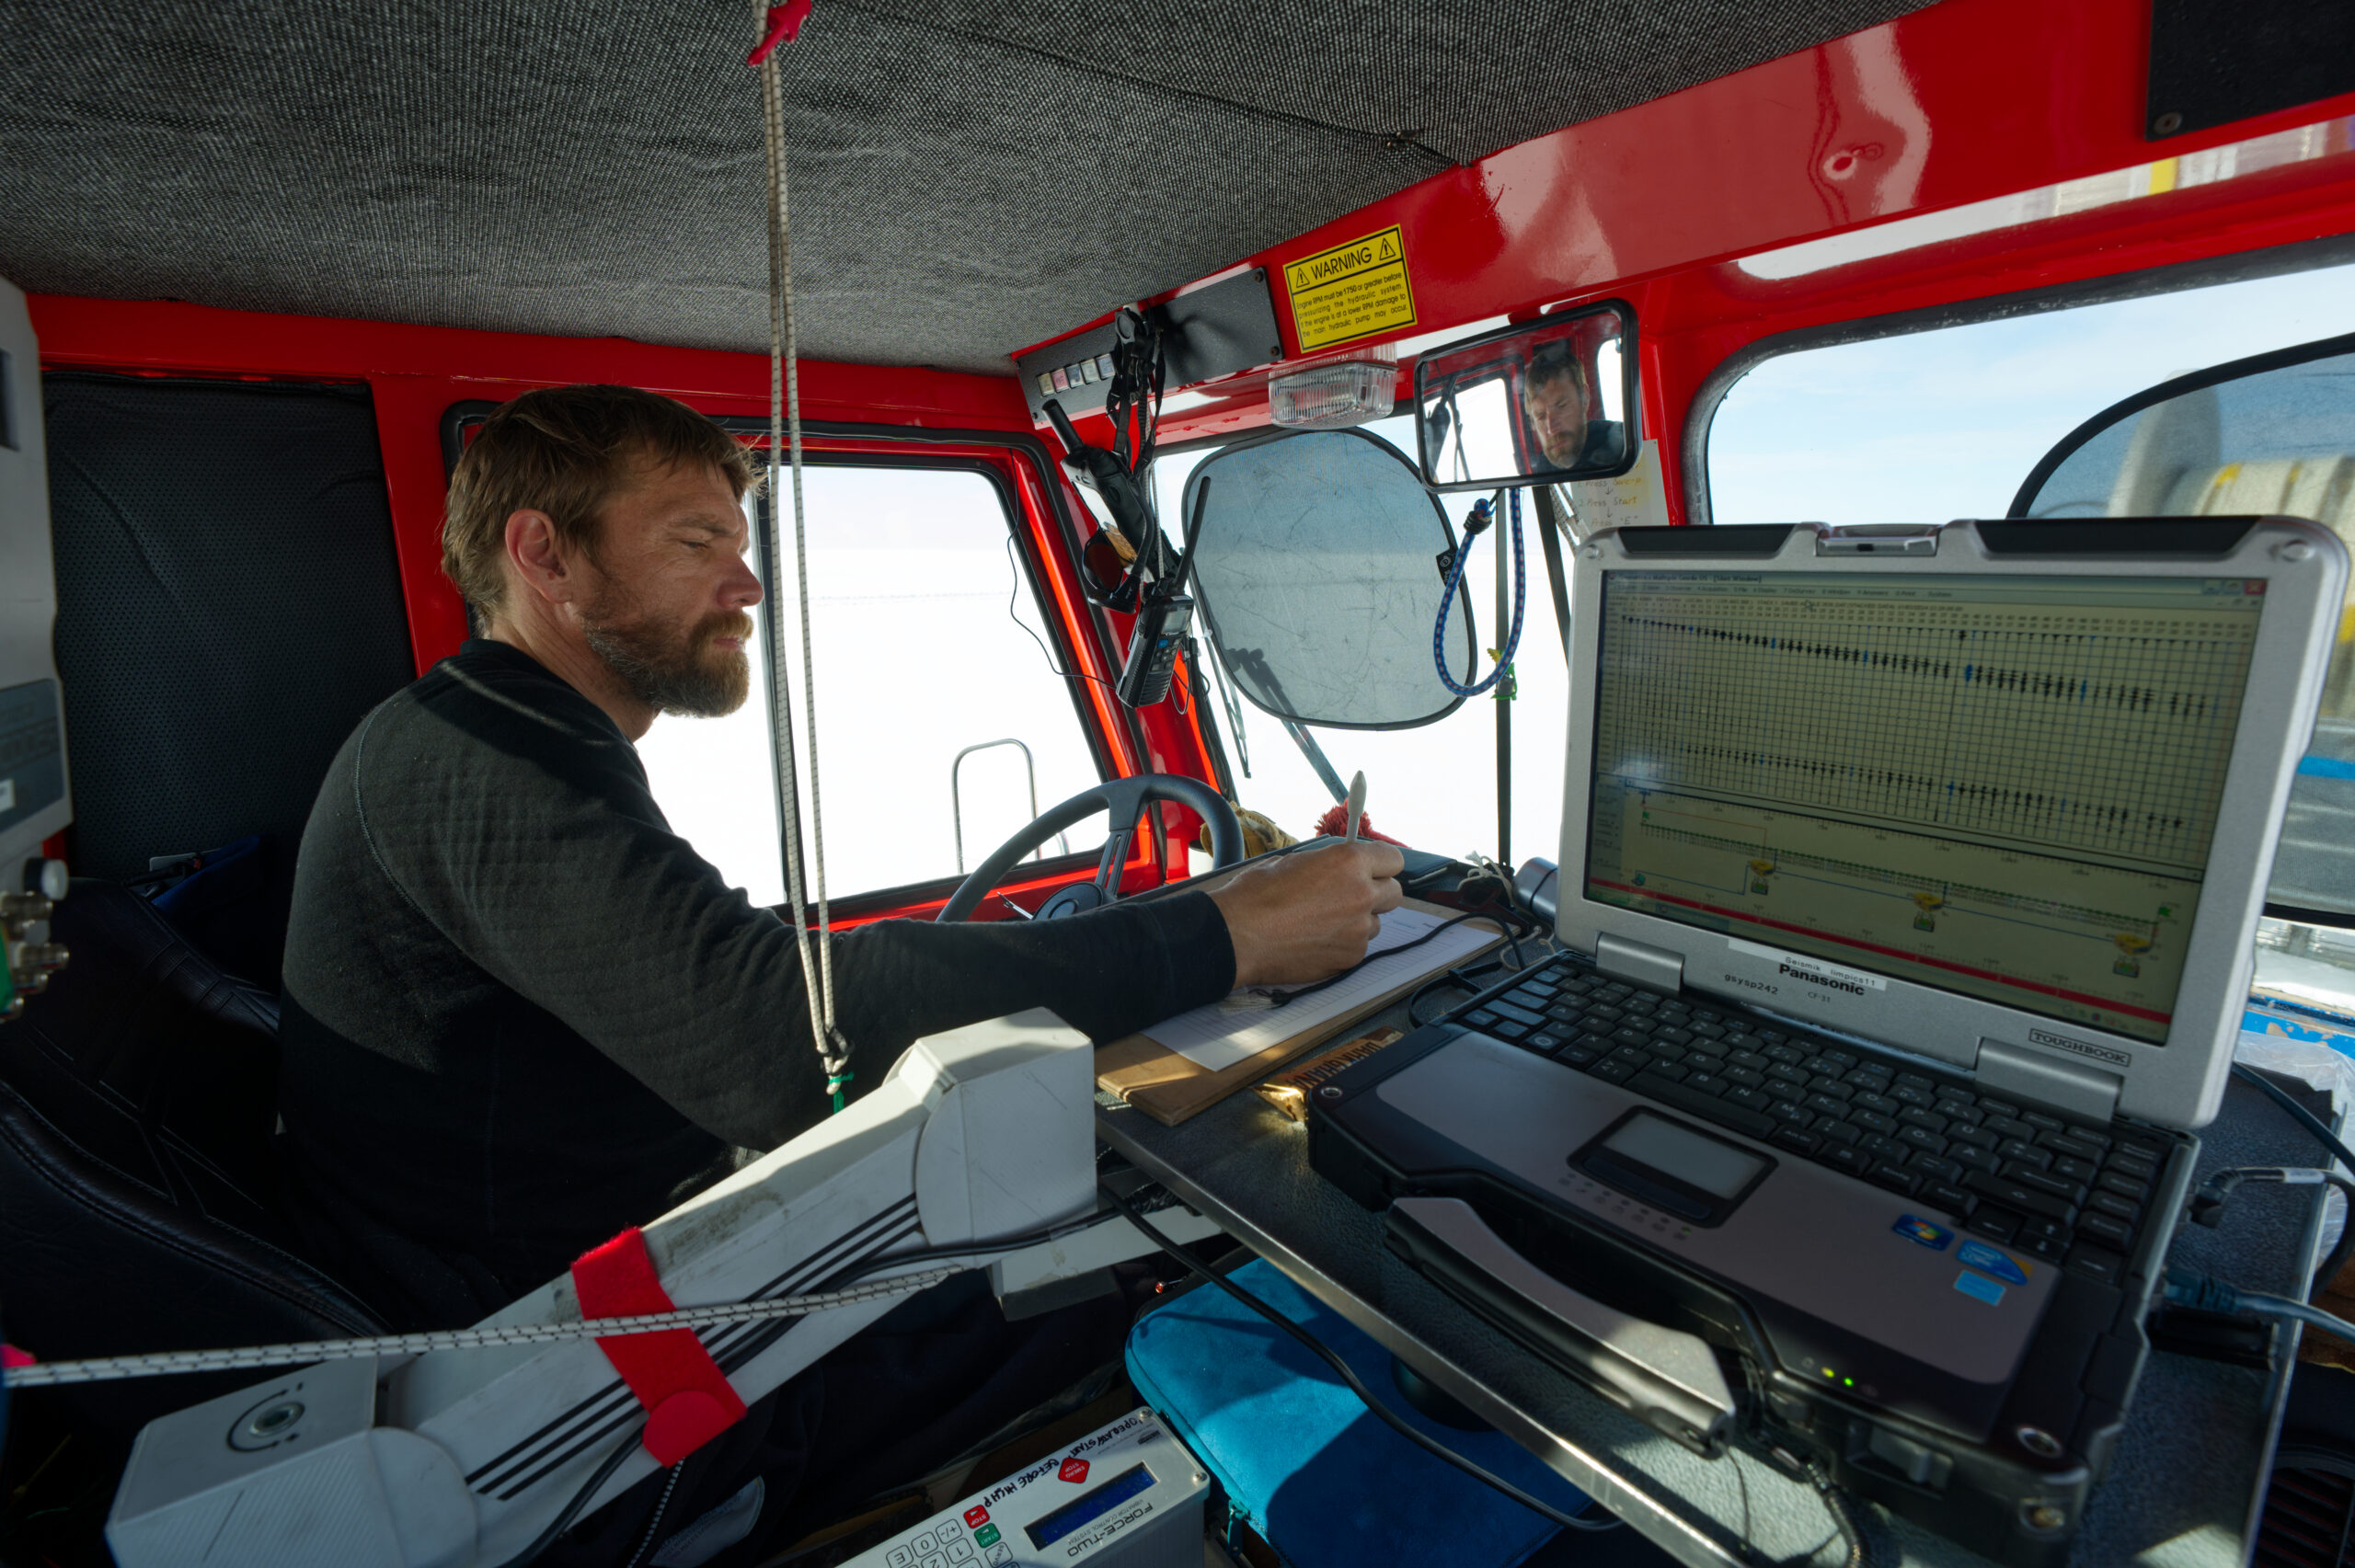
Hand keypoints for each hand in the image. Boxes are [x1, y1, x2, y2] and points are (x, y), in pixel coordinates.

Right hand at [1208, 840, 1405, 988]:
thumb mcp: (1292, 861)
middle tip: (1351, 894)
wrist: (1237, 936)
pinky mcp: (1349, 958)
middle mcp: (1361, 895)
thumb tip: (1339, 868)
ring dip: (1358, 920)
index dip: (1380, 864)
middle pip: (1394, 893)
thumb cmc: (1256, 896)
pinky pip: (1357, 946)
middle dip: (1376, 892)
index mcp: (1348, 863)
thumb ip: (1327, 864)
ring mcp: (1358, 930)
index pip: (1393, 860)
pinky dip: (1343, 943)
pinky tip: (1315, 939)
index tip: (1373, 869)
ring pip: (1375, 923)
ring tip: (1322, 921)